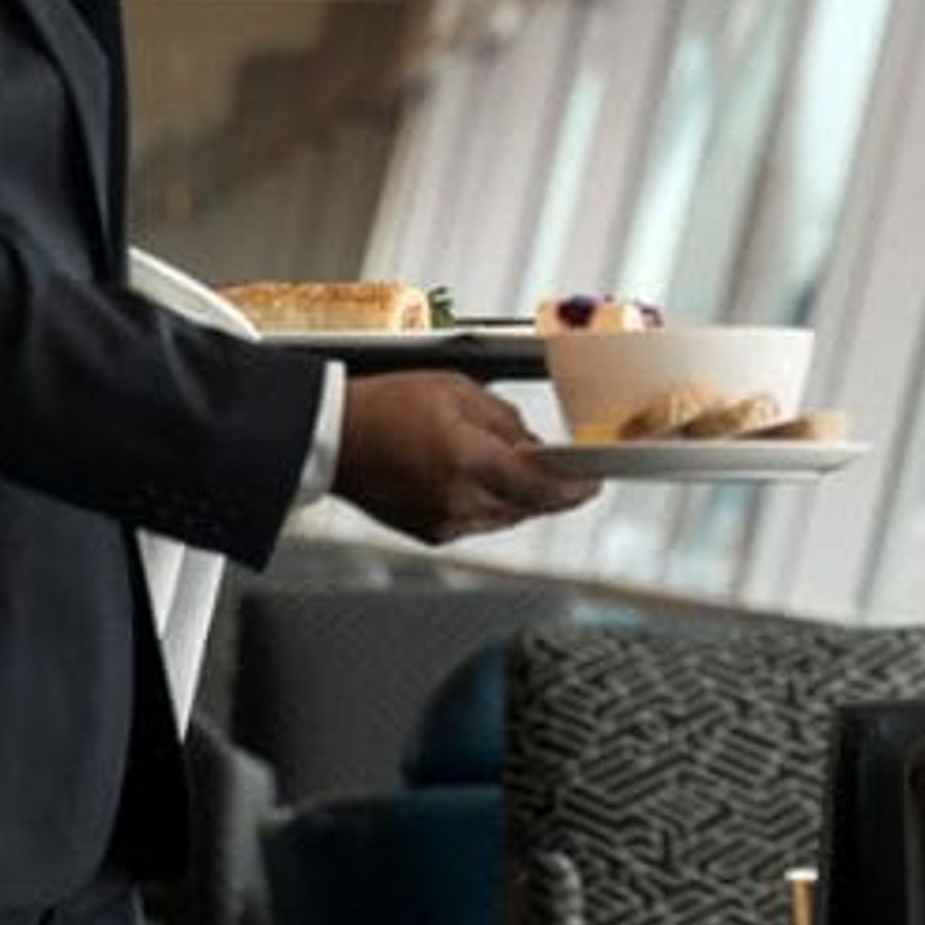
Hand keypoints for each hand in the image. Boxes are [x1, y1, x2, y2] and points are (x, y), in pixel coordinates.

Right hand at [331, 372, 598, 539]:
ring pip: (506, 516)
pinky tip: (474, 477)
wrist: (330, 437)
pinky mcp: (430, 532)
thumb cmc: (382, 407)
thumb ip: (505, 421)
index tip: (594, 483)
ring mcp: (444, 522)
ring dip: (517, 496)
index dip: (576, 488)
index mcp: (469, 462)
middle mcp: (459, 500)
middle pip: (529, 506)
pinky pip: (478, 522)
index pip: (544, 488)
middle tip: (558, 468)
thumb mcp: (457, 392)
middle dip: (548, 488)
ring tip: (507, 464)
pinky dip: (487, 503)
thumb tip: (534, 444)